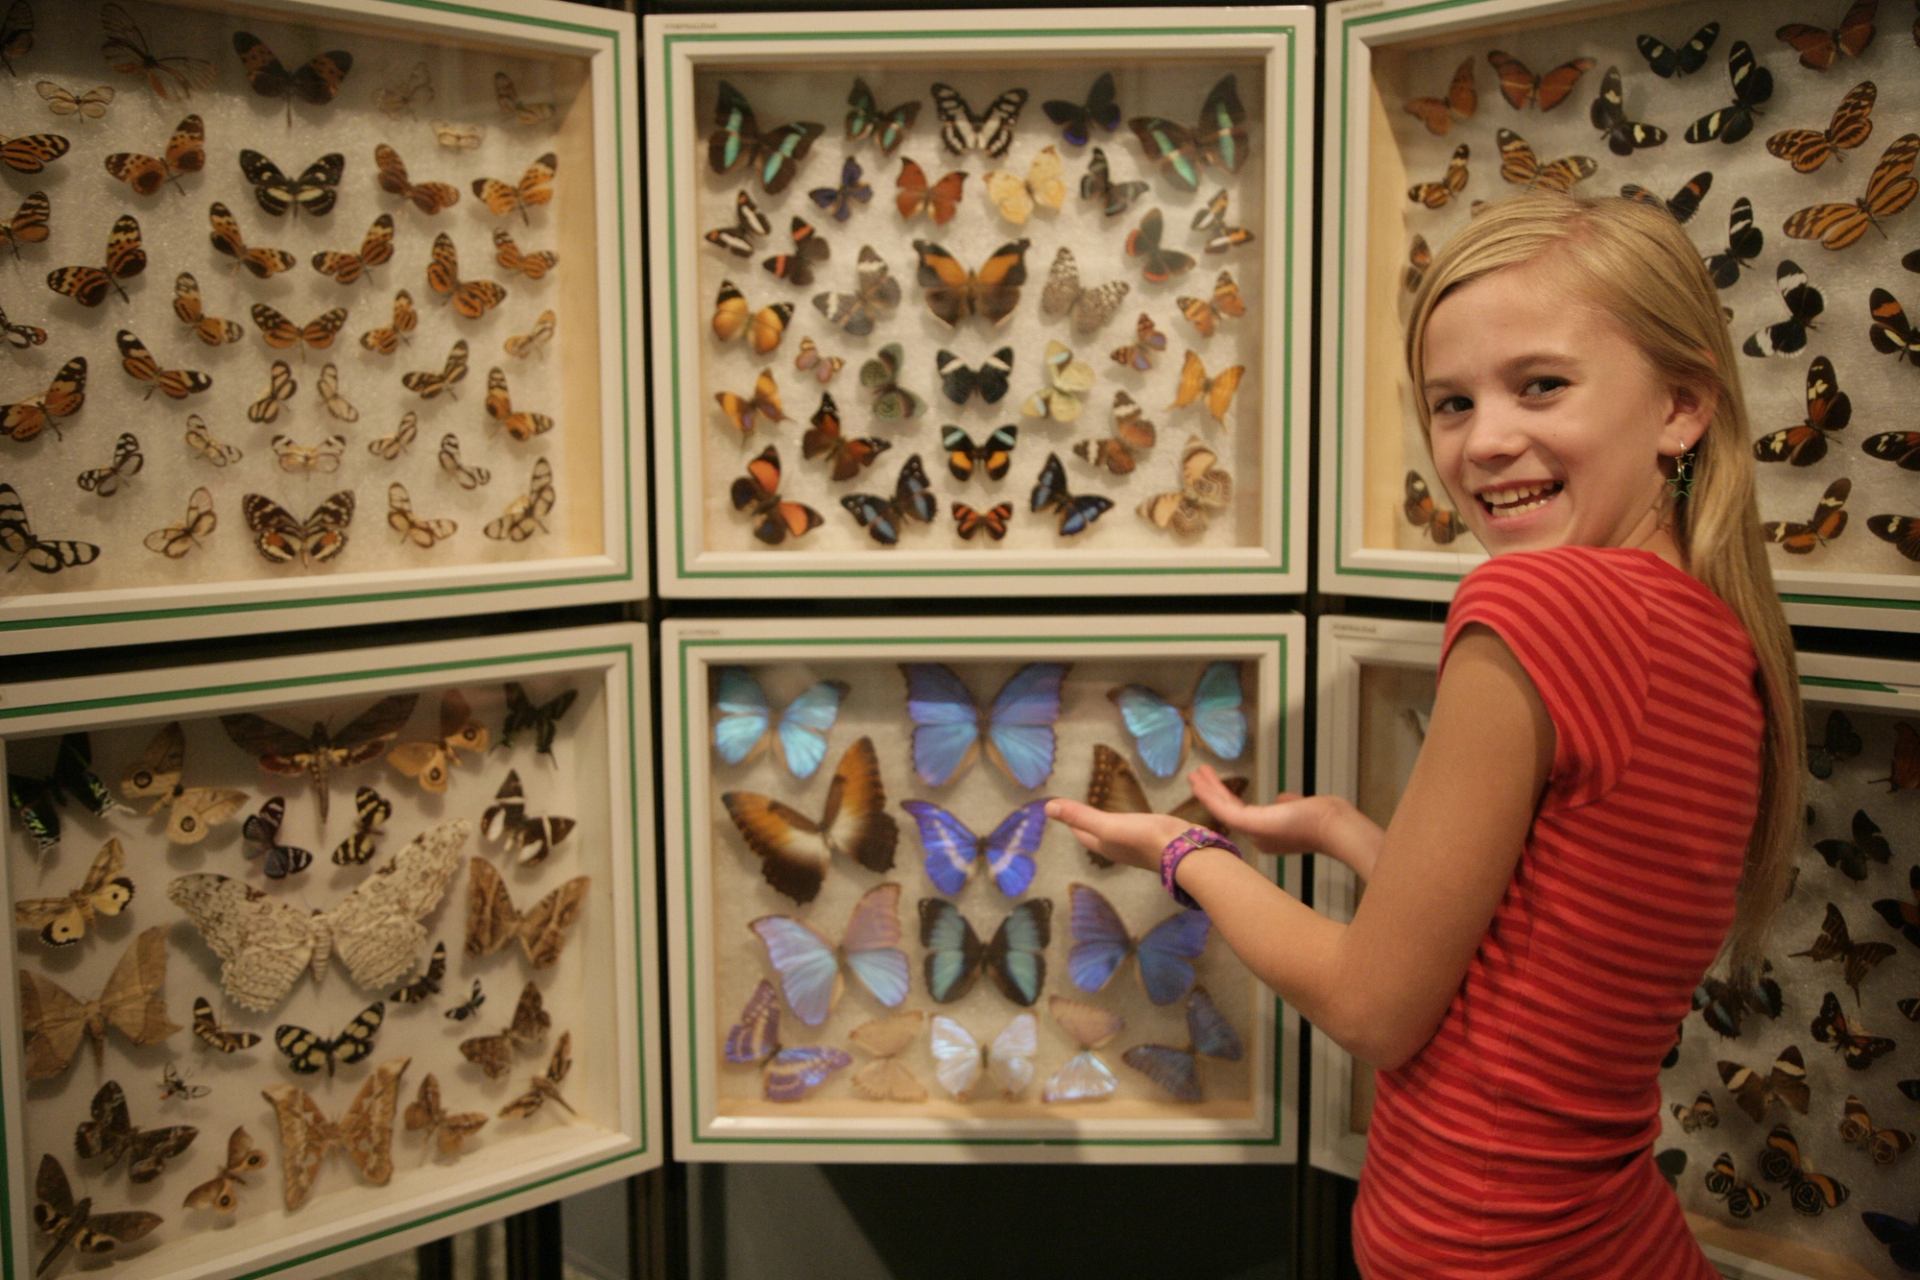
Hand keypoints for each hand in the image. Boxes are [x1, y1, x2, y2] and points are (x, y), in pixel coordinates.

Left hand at [1043, 799, 1186, 873]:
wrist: (1185, 852)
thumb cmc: (1144, 839)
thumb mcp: (1108, 825)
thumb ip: (1081, 816)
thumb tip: (1047, 808)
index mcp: (1105, 846)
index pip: (1082, 834)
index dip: (1071, 822)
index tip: (1063, 810)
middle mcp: (1119, 849)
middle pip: (1097, 837)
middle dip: (1087, 825)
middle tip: (1079, 811)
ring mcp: (1138, 847)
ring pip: (1116, 835)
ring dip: (1107, 826)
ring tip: (1104, 814)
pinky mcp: (1155, 842)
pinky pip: (1135, 831)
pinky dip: (1128, 824)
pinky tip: (1135, 820)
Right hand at [1187, 765, 1343, 856]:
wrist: (1332, 826)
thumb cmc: (1322, 817)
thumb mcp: (1300, 807)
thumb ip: (1288, 804)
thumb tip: (1282, 798)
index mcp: (1268, 834)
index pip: (1242, 814)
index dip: (1227, 799)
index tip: (1216, 786)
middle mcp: (1256, 837)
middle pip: (1228, 811)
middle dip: (1212, 793)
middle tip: (1196, 779)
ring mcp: (1252, 832)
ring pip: (1222, 810)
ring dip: (1206, 791)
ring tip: (1193, 775)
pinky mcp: (1249, 824)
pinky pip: (1223, 810)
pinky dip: (1209, 796)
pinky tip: (1198, 784)